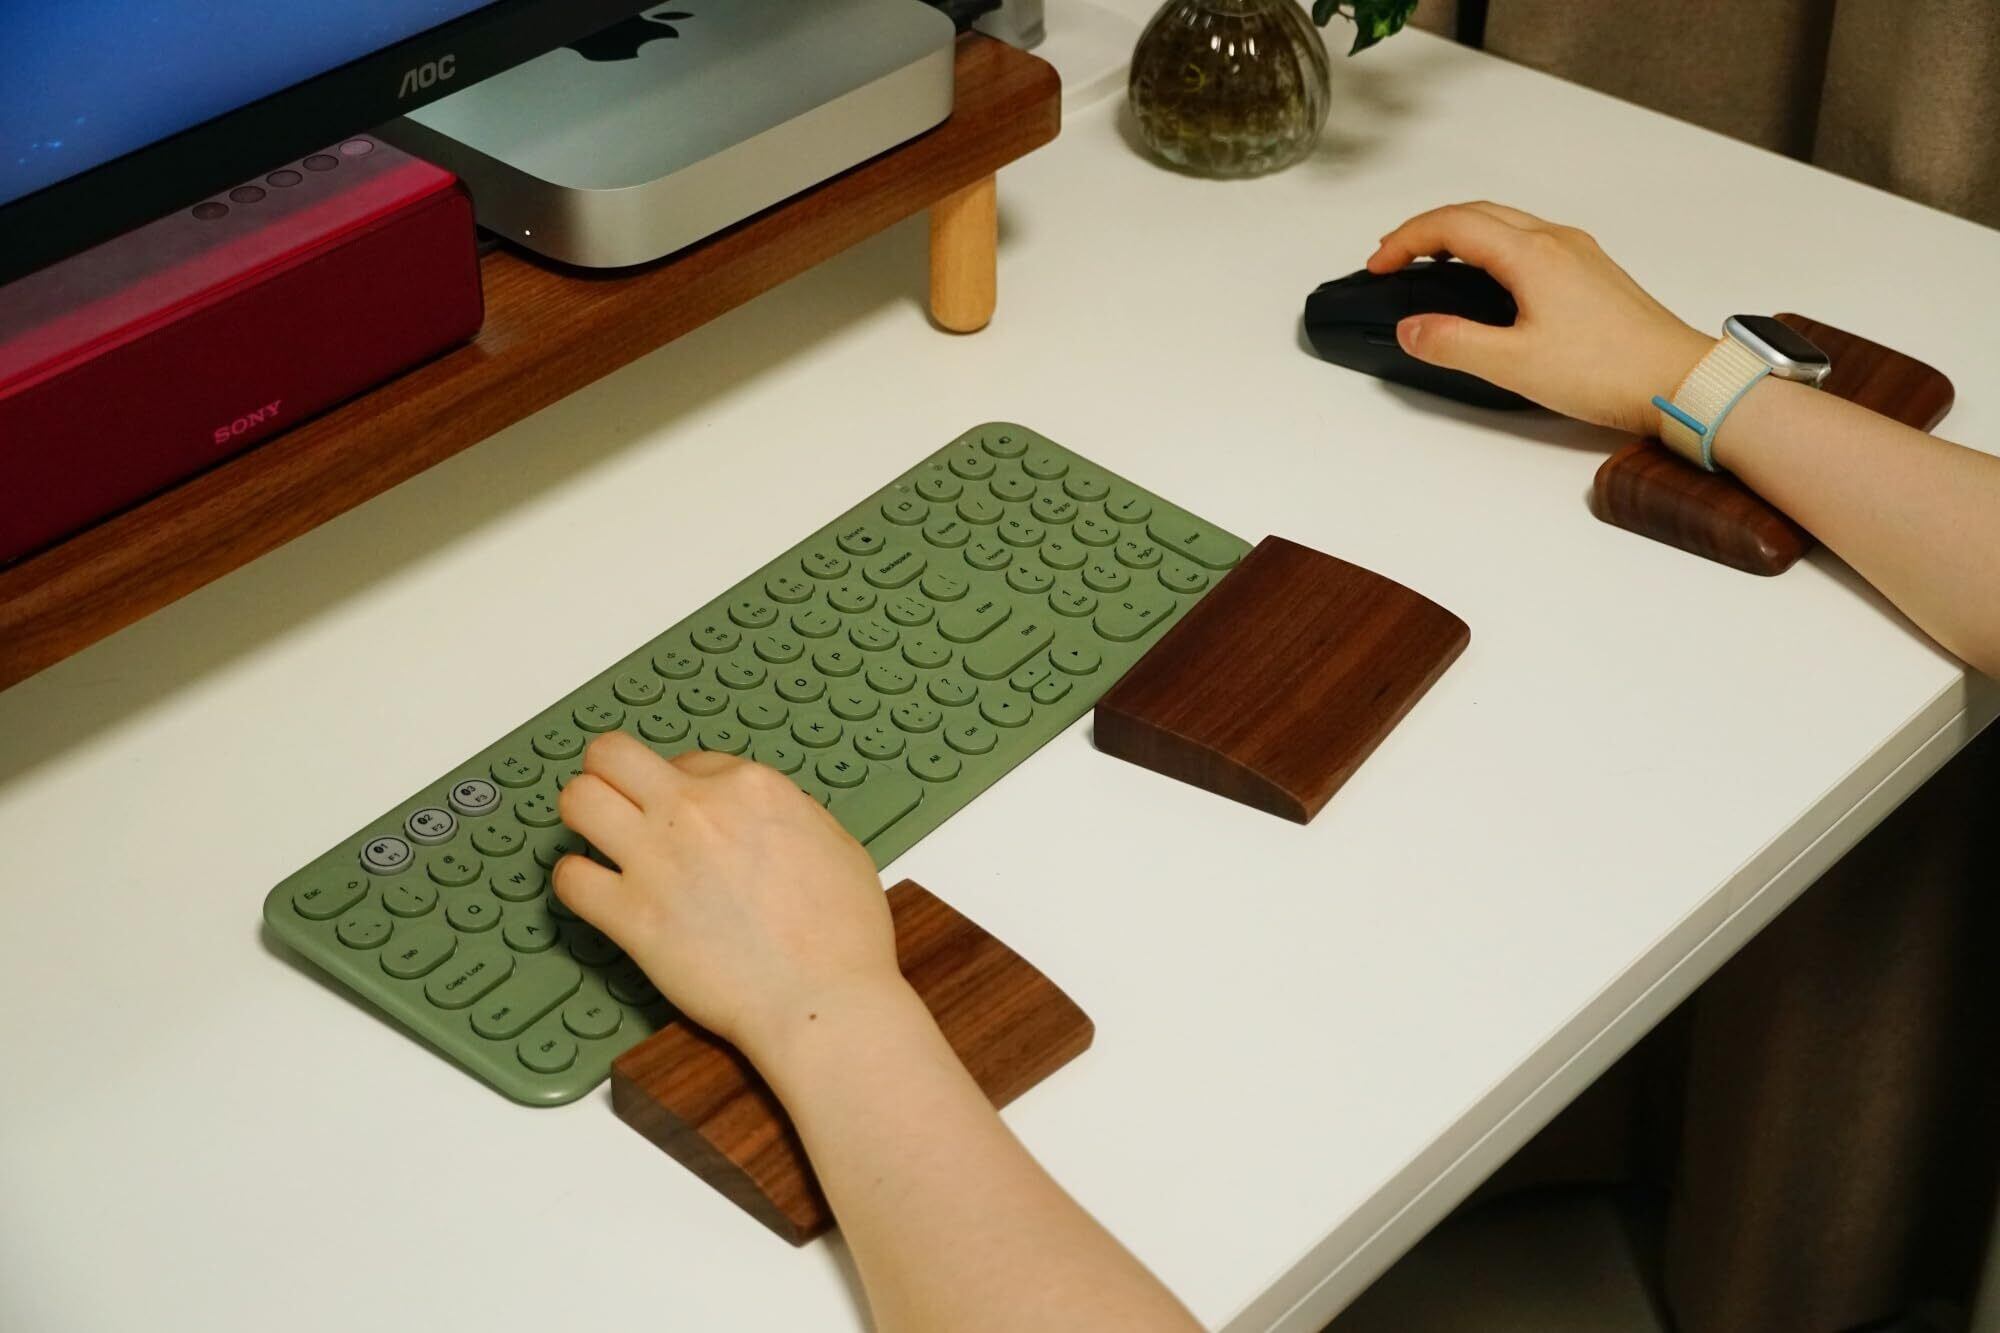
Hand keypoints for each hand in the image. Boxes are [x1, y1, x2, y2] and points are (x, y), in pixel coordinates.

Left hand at [551, 733, 902, 1060]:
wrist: (822, 1001)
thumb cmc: (843, 936)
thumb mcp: (838, 844)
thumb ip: (792, 815)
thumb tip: (763, 818)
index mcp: (751, 786)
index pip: (689, 760)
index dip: (683, 786)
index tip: (686, 814)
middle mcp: (695, 809)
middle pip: (612, 755)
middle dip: (610, 774)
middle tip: (619, 803)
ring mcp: (656, 859)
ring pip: (577, 800)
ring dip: (584, 816)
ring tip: (599, 839)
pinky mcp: (630, 916)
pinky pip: (569, 879)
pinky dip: (575, 883)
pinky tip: (596, 894)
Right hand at [1367, 201, 1711, 437]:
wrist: (1678, 379)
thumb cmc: (1611, 370)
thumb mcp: (1514, 365)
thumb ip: (1453, 343)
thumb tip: (1412, 329)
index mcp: (1532, 255)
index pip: (1452, 226)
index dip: (1406, 239)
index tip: (1379, 264)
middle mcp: (1556, 241)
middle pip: (1477, 212)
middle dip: (1426, 228)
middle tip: (1393, 255)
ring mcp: (1577, 253)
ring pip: (1504, 222)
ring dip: (1459, 233)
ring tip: (1429, 261)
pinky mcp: (1589, 272)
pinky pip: (1527, 239)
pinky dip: (1490, 246)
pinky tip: (1485, 276)